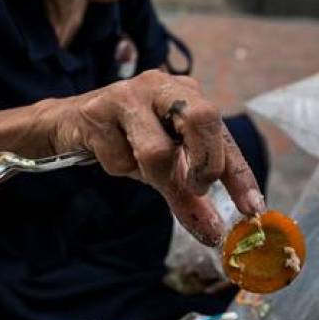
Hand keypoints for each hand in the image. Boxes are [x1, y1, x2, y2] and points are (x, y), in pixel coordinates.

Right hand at [46, 70, 264, 244]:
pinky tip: (108, 154)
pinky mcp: (97, 111)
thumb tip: (213, 233)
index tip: (252, 208)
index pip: (223, 133)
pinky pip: (119, 159)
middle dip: (205, 163)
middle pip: (201, 118)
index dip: (239, 172)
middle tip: (198, 189)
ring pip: (157, 151)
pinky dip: (118, 169)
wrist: (66, 123)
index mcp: (186, 94)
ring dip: (152, 176)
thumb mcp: (164, 165)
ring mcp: (128, 95)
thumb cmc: (125, 140)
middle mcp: (162, 86)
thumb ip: (189, 191)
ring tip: (138, 169)